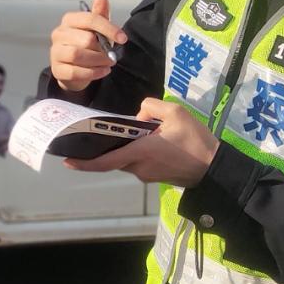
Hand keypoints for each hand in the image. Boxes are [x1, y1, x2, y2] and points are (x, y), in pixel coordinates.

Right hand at [50, 0, 127, 91]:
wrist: (74, 70)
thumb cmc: (87, 46)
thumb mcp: (96, 29)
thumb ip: (100, 15)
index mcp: (69, 20)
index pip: (90, 19)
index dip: (108, 28)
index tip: (123, 38)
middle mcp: (59, 34)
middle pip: (85, 39)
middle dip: (103, 49)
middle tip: (113, 55)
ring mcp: (55, 52)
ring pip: (78, 55)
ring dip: (98, 61)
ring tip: (108, 63)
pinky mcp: (56, 69)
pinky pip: (74, 72)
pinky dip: (93, 73)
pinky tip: (102, 71)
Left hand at [63, 98, 219, 187]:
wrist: (215, 168)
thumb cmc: (195, 141)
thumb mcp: (175, 112)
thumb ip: (151, 107)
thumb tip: (140, 116)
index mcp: (140, 152)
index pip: (105, 161)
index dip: (84, 163)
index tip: (68, 161)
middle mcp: (139, 167)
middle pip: (114, 157)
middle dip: (107, 146)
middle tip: (99, 133)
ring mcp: (147, 175)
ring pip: (127, 159)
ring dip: (127, 146)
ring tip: (139, 131)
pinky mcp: (155, 177)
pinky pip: (138, 162)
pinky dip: (137, 151)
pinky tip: (150, 140)